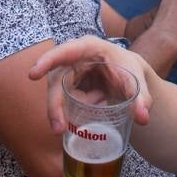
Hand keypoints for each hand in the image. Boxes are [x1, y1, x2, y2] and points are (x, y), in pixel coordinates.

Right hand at [29, 37, 154, 132]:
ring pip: (57, 94)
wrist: (129, 77)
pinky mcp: (69, 85)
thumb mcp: (138, 82)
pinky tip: (91, 108)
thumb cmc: (130, 71)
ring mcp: (69, 72)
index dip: (48, 61)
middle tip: (58, 128)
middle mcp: (74, 58)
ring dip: (63, 112)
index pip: (65, 51)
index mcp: (89, 48)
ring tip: (75, 122)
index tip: (33, 74)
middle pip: (56, 80)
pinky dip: (74, 111)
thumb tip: (143, 118)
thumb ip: (142, 99)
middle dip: (54, 105)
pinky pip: (65, 101)